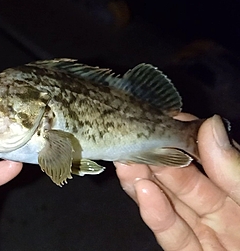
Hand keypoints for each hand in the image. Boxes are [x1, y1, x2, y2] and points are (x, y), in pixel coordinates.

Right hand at [116, 114, 239, 249]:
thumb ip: (238, 173)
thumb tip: (210, 127)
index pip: (217, 159)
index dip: (190, 138)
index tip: (167, 119)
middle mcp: (230, 212)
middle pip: (189, 181)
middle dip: (160, 159)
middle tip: (135, 139)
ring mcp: (210, 237)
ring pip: (174, 206)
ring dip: (147, 183)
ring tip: (127, 162)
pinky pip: (174, 236)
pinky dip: (156, 214)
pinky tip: (142, 192)